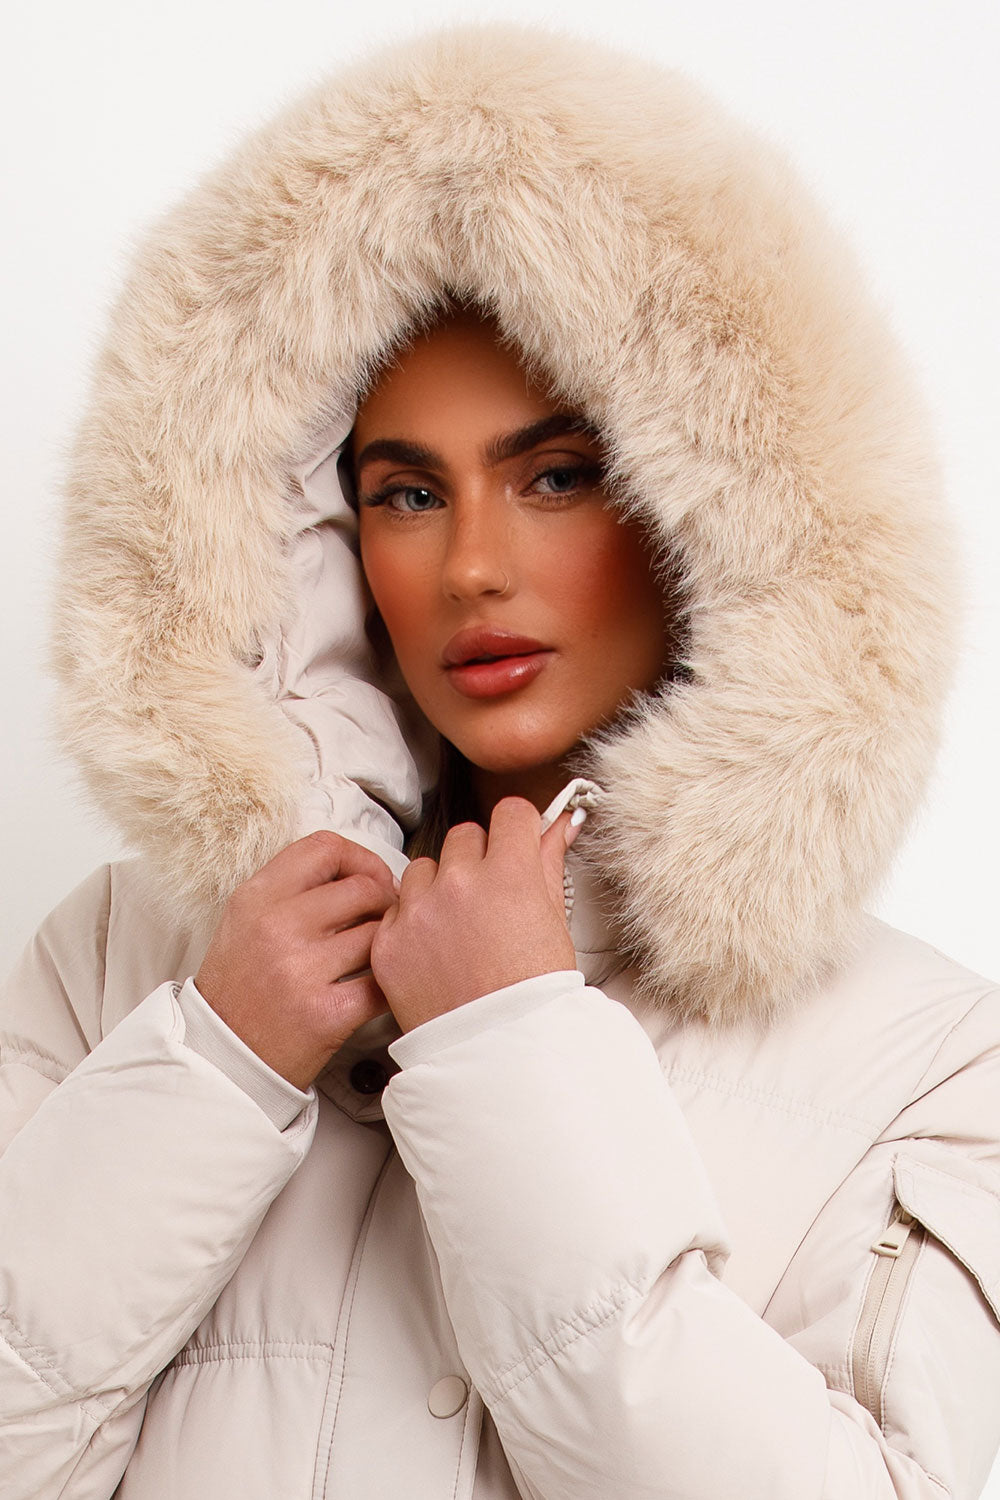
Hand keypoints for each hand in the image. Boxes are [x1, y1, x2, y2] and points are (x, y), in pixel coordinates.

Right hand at [195, 831, 397, 1089]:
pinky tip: (376, 988)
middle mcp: (276, 927)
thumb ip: (291, 889)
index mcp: (256, 899)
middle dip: (384, 901)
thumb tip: (356, 869)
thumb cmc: (240, 990)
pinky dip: (387, 985)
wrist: (224, 1059)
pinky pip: (380, 983)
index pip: (325, 848)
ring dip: (386, 944)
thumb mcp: (246, 923)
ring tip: (375, 956)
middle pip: (362, 888)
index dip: (361, 858)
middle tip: (385, 918)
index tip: (372, 876)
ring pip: (378, 933)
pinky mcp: (326, 1013)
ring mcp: (300, 970)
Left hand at [370, 797, 579, 1032]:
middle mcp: (460, 884)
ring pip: (423, 867)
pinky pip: (396, 908)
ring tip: (457, 927)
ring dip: (438, 886)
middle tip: (489, 898)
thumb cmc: (534, 997)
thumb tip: (561, 825)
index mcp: (509, 875)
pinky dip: (412, 923)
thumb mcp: (554, 923)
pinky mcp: (389, 942)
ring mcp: (418, 912)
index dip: (517, 829)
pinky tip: (434, 950)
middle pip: (465, 836)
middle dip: (478, 858)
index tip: (516, 844)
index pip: (510, 813)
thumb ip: (549, 864)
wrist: (498, 1056)